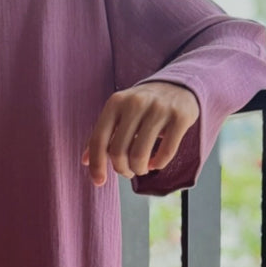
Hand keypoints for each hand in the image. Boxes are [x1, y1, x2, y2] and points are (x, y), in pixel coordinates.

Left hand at [82, 80, 199, 186]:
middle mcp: (135, 103)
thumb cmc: (142, 106)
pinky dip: (158, 164)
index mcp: (115, 102)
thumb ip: (103, 134)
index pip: (98, 139)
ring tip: (142, 168)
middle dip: (122, 169)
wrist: (177, 85)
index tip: (99, 182)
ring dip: (139, 169)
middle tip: (128, 171)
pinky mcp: (180, 117)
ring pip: (140, 154)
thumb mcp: (119, 113)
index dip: (96, 165)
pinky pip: (166, 152)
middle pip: (119, 151)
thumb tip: (85, 161)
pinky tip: (156, 163)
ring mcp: (159, 109)